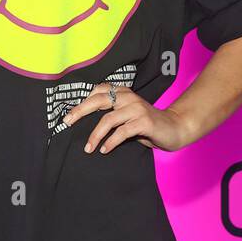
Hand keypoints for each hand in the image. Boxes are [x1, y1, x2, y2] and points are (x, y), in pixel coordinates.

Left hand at [62, 82, 193, 154]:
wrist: (175, 128)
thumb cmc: (147, 124)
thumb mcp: (128, 116)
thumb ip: (112, 114)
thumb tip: (85, 123)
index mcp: (123, 93)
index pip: (98, 90)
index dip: (82, 101)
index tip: (69, 115)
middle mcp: (129, 97)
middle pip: (98, 99)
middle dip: (80, 111)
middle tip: (67, 122)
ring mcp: (137, 109)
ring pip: (108, 119)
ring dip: (95, 135)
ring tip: (88, 148)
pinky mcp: (144, 122)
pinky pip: (122, 132)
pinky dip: (110, 142)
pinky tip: (104, 150)